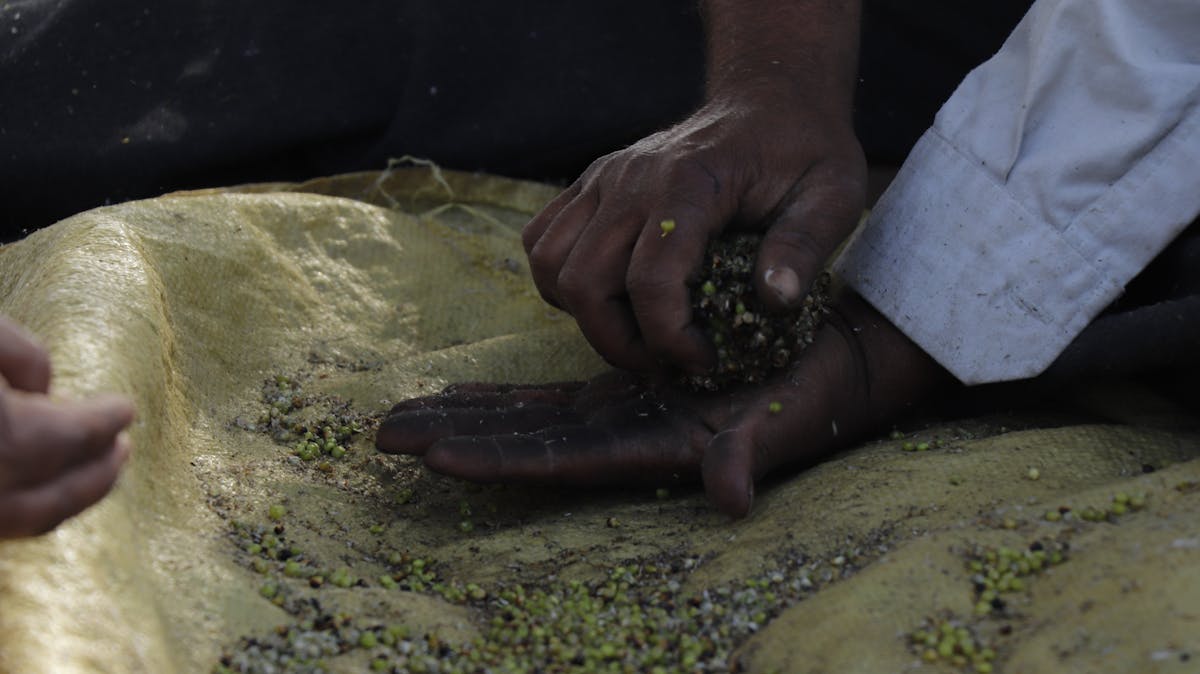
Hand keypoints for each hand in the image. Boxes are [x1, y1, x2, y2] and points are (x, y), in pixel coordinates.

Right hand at [0, 316, 133, 538]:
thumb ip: (22, 353)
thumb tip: (47, 386)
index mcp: (7, 438)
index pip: (75, 436)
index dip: (105, 420)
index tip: (124, 409)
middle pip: (60, 491)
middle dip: (99, 471)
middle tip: (123, 451)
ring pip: (27, 521)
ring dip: (69, 498)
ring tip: (94, 475)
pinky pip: (0, 526)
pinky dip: (28, 511)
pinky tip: (36, 488)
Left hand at [376, 293, 945, 516]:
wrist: (844, 364)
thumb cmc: (825, 391)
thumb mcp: (794, 417)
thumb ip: (754, 453)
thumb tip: (728, 496)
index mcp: (658, 447)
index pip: (563, 459)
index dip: (500, 457)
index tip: (434, 454)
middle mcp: (631, 437)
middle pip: (528, 443)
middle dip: (458, 438)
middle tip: (384, 435)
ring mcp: (627, 415)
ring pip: (531, 420)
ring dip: (468, 417)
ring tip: (404, 416)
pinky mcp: (632, 392)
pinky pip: (556, 398)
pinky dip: (510, 395)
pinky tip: (469, 392)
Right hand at [523, 85, 865, 375]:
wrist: (769, 97)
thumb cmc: (804, 149)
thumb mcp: (834, 194)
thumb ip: (804, 245)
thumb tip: (776, 302)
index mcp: (690, 183)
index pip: (650, 279)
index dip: (670, 338)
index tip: (705, 361)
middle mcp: (631, 179)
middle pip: (584, 282)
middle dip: (620, 343)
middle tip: (667, 363)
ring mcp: (603, 179)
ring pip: (551, 266)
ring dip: (585, 317)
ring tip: (638, 335)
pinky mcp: (590, 184)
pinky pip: (543, 241)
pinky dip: (561, 281)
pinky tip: (610, 297)